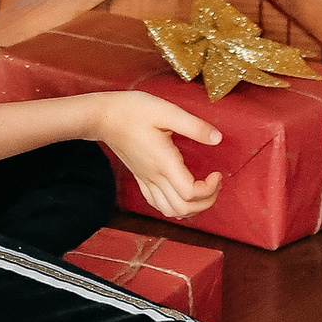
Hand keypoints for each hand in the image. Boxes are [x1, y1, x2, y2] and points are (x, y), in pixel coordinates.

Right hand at [99, 93, 223, 222]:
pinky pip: (157, 204)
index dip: (209, 189)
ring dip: (191, 208)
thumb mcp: (166, 110)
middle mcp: (154, 176)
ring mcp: (146, 180)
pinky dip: (174, 206)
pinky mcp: (140, 178)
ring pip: (170, 211)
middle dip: (206, 202)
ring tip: (203, 189)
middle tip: (215, 183)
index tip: (217, 173)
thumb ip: (193, 126)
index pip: (190, 192)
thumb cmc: (134, 110)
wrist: (104, 117)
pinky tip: (181, 192)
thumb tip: (217, 138)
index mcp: (163, 162)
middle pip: (183, 208)